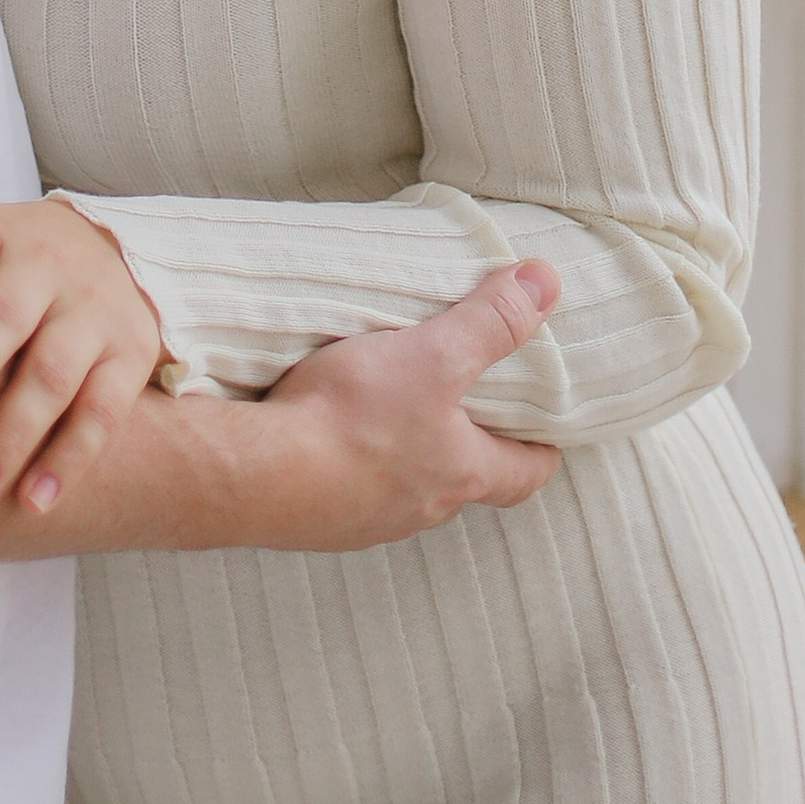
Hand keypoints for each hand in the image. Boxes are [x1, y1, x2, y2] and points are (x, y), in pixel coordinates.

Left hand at [0, 197, 166, 514]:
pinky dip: (67, 460)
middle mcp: (47, 264)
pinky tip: (33, 501)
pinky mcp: (130, 353)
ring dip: (9, 436)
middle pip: (4, 315)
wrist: (114, 258)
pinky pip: (101, 411)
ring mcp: (93, 309)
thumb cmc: (6, 272)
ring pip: (52, 374)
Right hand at [254, 263, 563, 549]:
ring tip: (392, 405)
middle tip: (465, 402)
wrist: (258, 475)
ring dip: (407, 453)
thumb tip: (546, 283)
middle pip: (464, 480)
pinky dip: (354, 463)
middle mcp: (423, 508)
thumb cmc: (353, 417)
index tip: (543, 427)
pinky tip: (332, 431)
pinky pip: (352, 492)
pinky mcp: (322, 519)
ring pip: (407, 486)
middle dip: (469, 444)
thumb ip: (490, 321)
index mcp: (463, 474)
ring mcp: (369, 520)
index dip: (541, 449)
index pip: (525, 474)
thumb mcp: (434, 355)